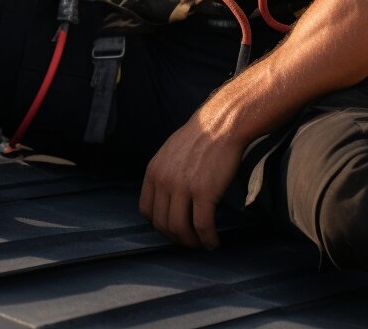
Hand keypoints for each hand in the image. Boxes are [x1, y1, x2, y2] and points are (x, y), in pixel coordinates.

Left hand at [139, 113, 244, 249]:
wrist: (222, 123)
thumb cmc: (201, 135)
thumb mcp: (170, 151)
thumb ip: (164, 172)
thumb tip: (166, 196)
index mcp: (153, 171)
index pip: (146, 210)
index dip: (159, 224)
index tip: (172, 227)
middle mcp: (164, 181)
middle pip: (162, 224)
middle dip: (176, 237)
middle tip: (189, 240)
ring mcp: (183, 187)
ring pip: (179, 229)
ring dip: (191, 243)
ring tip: (201, 244)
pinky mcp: (204, 192)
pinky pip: (202, 226)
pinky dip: (208, 240)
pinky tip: (214, 242)